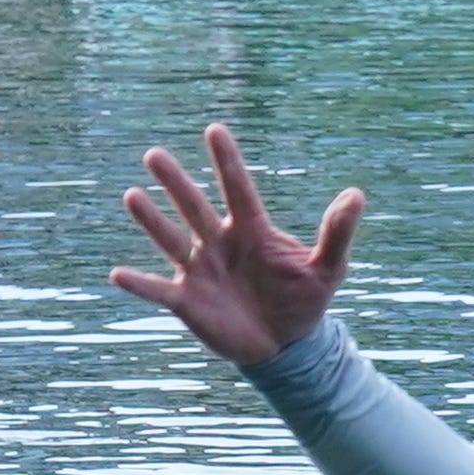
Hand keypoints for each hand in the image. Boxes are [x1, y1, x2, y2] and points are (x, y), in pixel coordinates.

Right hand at [110, 123, 362, 367]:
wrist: (285, 345)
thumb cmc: (304, 300)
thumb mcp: (327, 268)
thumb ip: (337, 233)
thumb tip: (356, 194)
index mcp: (252, 230)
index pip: (237, 189)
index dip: (227, 161)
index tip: (214, 129)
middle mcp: (219, 242)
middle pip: (194, 207)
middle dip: (176, 183)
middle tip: (154, 155)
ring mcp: (200, 270)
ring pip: (172, 240)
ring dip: (152, 221)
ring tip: (132, 196)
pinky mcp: (187, 302)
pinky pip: (158, 291)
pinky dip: (139, 285)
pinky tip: (117, 274)